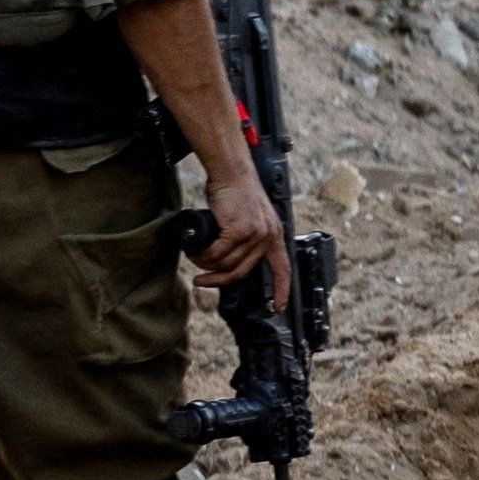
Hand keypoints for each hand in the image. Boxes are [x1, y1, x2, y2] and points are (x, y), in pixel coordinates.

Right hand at [188, 156, 295, 311]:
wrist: (232, 172)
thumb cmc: (237, 193)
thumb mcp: (251, 218)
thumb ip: (248, 238)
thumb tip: (230, 261)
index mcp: (274, 235)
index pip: (283, 268)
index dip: (281, 290)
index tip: (278, 307)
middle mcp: (268, 236)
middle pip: (241, 271)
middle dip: (218, 281)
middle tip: (202, 282)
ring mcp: (254, 233)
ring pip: (225, 263)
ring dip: (206, 265)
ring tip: (195, 259)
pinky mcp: (239, 229)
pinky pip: (217, 253)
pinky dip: (203, 255)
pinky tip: (196, 252)